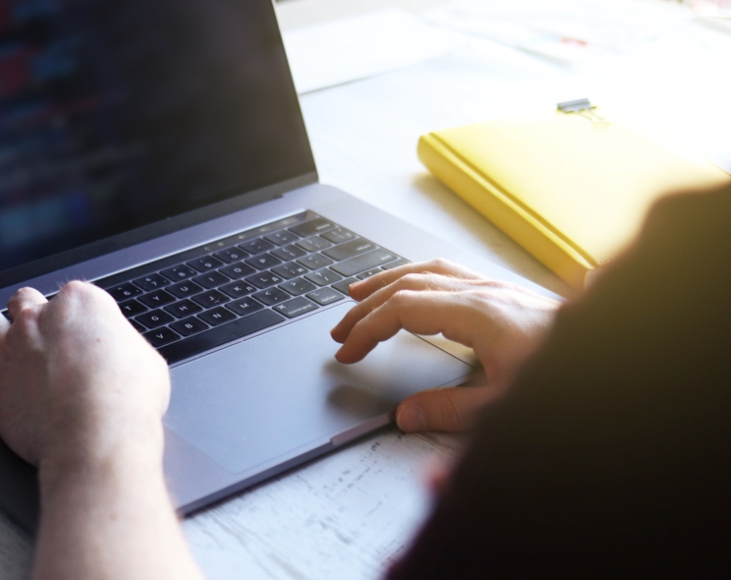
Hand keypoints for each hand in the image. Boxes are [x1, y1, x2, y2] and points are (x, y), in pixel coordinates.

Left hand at [0, 282, 170, 468]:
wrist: (98, 435)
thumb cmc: (128, 400)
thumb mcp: (146, 361)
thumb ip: (122, 347)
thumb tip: (120, 355)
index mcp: (81, 303)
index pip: (72, 295)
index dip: (77, 319)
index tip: (83, 339)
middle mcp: (37, 318)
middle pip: (23, 299)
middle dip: (31, 316)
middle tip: (43, 342)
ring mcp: (9, 350)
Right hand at [330, 259, 559, 432]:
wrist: (616, 352)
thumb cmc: (564, 372)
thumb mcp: (505, 404)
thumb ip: (451, 410)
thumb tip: (405, 415)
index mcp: (477, 313)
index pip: (402, 308)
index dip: (366, 328)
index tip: (347, 351)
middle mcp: (482, 291)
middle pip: (406, 284)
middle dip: (365, 306)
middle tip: (340, 332)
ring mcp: (493, 287)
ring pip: (425, 271)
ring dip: (385, 282)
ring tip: (356, 293)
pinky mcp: (502, 292)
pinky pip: (445, 271)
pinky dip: (414, 276)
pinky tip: (410, 285)